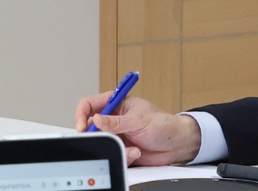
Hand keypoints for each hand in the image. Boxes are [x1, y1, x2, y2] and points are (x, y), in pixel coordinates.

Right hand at [74, 94, 201, 165]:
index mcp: (116, 103)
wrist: (175, 144)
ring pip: (102, 142)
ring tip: (132, 147)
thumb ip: (115, 122)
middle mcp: (113, 118)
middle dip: (98, 137)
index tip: (82, 127)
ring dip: (117, 147)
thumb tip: (95, 120)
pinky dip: (124, 155)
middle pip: (90, 127)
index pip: (89, 104)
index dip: (82, 114)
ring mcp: (116, 134)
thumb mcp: (138, 120)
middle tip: (107, 141)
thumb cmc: (162, 125)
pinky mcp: (120, 148)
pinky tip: (137, 151)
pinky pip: (113, 154)